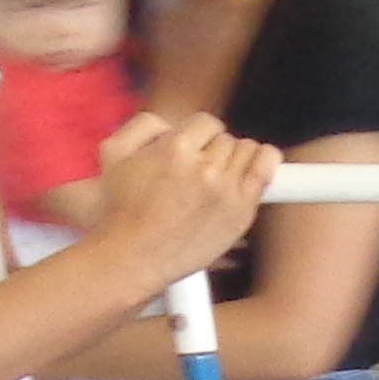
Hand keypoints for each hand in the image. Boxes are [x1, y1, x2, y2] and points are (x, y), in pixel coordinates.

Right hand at [92, 112, 274, 288]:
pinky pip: (265, 172)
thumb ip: (144, 125)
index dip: (199, 134)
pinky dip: (265, 163)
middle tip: (199, 170)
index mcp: (176, 148)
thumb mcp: (113, 151)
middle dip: (213, 150)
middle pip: (227, 140)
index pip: (207, 122)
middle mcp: (206, 168)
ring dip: (236, 159)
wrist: (134, 256)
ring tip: (220, 175)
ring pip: (247, 153)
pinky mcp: (241, 213)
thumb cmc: (120, 209)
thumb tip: (172, 123)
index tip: (193, 149)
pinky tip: (255, 166)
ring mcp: (227, 191)